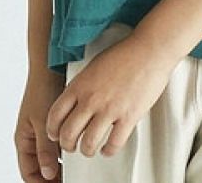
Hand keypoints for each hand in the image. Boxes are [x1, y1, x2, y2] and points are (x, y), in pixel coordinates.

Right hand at [15, 69, 66, 181]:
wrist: (50, 66)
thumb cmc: (42, 89)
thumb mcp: (43, 122)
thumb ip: (45, 149)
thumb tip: (48, 173)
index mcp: (24, 140)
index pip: (29, 173)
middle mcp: (32, 137)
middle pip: (41, 168)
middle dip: (52, 177)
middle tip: (67, 181)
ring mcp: (43, 130)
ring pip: (51, 157)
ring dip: (60, 164)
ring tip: (74, 171)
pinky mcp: (55, 122)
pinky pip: (58, 144)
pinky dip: (66, 150)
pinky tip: (77, 152)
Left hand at [46, 32, 177, 158]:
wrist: (149, 50)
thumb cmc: (125, 53)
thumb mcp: (94, 65)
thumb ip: (82, 85)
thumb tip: (76, 101)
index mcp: (80, 85)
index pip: (55, 115)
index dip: (52, 130)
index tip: (55, 134)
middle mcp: (92, 99)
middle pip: (68, 134)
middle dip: (67, 145)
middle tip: (71, 146)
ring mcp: (109, 109)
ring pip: (88, 144)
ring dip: (87, 150)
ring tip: (90, 149)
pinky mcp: (128, 117)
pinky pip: (113, 144)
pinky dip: (109, 150)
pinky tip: (108, 147)